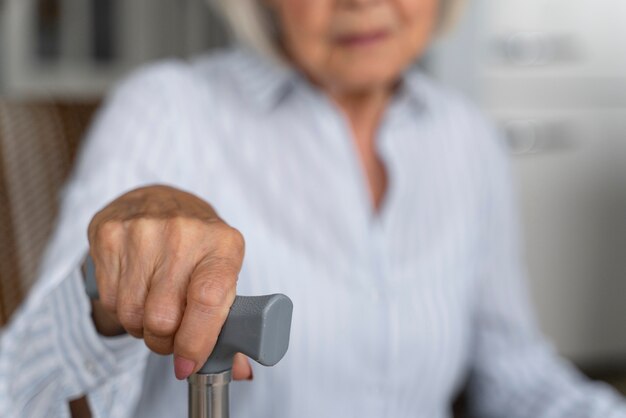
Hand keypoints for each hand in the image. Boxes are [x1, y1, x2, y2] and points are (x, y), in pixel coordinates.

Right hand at [87, 185, 251, 379]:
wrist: (159, 200)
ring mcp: (142, 230)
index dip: (196, 341)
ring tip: (155, 309)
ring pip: (133, 314)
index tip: (188, 363)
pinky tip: (136, 290)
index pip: (208, 300)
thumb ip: (232, 321)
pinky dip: (123, 308)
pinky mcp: (109, 233)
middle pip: (163, 317)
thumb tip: (239, 371)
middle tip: (171, 336)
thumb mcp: (224, 270)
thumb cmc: (198, 244)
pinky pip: (110, 299)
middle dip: (165, 341)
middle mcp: (183, 233)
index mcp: (222, 244)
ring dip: (143, 328)